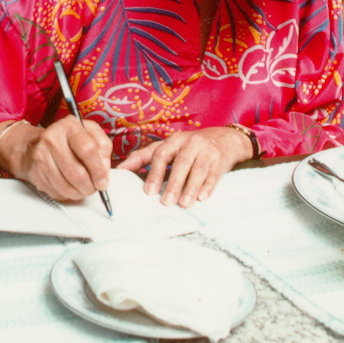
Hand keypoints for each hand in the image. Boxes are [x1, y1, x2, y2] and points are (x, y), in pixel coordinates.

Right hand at [0, 116, 111, 202]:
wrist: (37, 143)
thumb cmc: (68, 138)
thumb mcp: (90, 133)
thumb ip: (103, 148)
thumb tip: (103, 172)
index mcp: (69, 126)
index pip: (88, 150)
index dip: (98, 170)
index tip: (103, 182)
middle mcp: (52, 139)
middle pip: (76, 173)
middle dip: (89, 186)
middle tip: (94, 188)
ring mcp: (40, 156)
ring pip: (66, 186)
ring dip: (79, 193)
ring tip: (83, 188)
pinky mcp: (34, 172)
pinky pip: (55, 192)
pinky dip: (66, 194)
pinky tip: (69, 186)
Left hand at [115, 126, 252, 207]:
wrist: (224, 139)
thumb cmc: (188, 146)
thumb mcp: (167, 147)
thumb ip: (143, 157)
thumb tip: (119, 170)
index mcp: (174, 140)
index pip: (161, 154)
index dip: (154, 173)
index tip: (148, 192)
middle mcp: (191, 143)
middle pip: (181, 163)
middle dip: (173, 183)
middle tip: (165, 202)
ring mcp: (207, 151)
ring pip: (198, 170)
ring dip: (190, 188)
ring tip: (183, 204)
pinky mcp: (220, 160)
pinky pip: (214, 174)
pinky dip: (208, 186)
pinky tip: (202, 198)